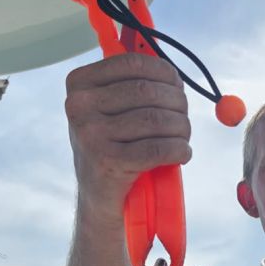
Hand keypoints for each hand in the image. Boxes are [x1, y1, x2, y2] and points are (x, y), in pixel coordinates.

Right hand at [65, 54, 191, 222]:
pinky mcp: (108, 162)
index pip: (132, 64)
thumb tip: (170, 69)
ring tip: (184, 138)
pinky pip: (158, 148)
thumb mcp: (111, 112)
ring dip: (181, 129)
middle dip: (177, 104)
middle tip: (185, 119)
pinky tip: (183, 154)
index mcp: (79, 85)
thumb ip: (131, 86)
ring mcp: (91, 134)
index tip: (178, 87)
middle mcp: (80, 106)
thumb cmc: (112, 150)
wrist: (99, 200)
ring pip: (156, 120)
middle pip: (147, 92)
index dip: (165, 73)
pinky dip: (179, 150)